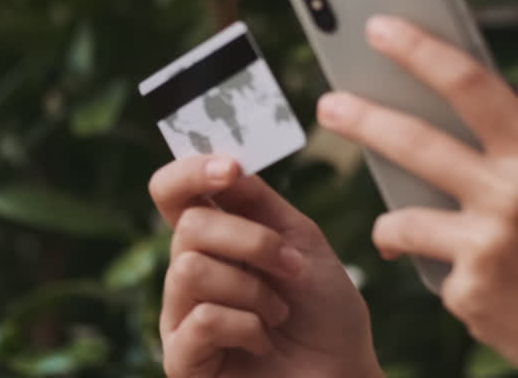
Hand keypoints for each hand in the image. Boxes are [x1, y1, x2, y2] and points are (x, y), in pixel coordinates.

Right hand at [149, 156, 381, 377]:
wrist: (344, 373)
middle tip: (291, 267)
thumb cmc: (324, 312)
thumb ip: (260, 203)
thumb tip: (226, 160)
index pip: (173, 193)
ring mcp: (180, 317)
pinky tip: (263, 342)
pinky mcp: (182, 359)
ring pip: (191, 269)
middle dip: (252, 240)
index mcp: (214, 239)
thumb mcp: (301, 242)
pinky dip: (247, 327)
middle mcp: (188, 273)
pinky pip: (201, 320)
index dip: (190, 171)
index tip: (230, 168)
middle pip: (189, 225)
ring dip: (253, 290)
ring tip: (278, 313)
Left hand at [316, 15, 517, 377]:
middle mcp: (510, 196)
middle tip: (327, 106)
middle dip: (360, 119)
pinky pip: (436, 270)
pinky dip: (449, 272)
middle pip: (412, 143)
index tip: (379, 28)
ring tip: (393, 229)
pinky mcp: (470, 296)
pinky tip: (482, 286)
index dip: (418, 51)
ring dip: (389, 224)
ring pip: (403, 221)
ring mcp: (485, 249)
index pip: (469, 85)